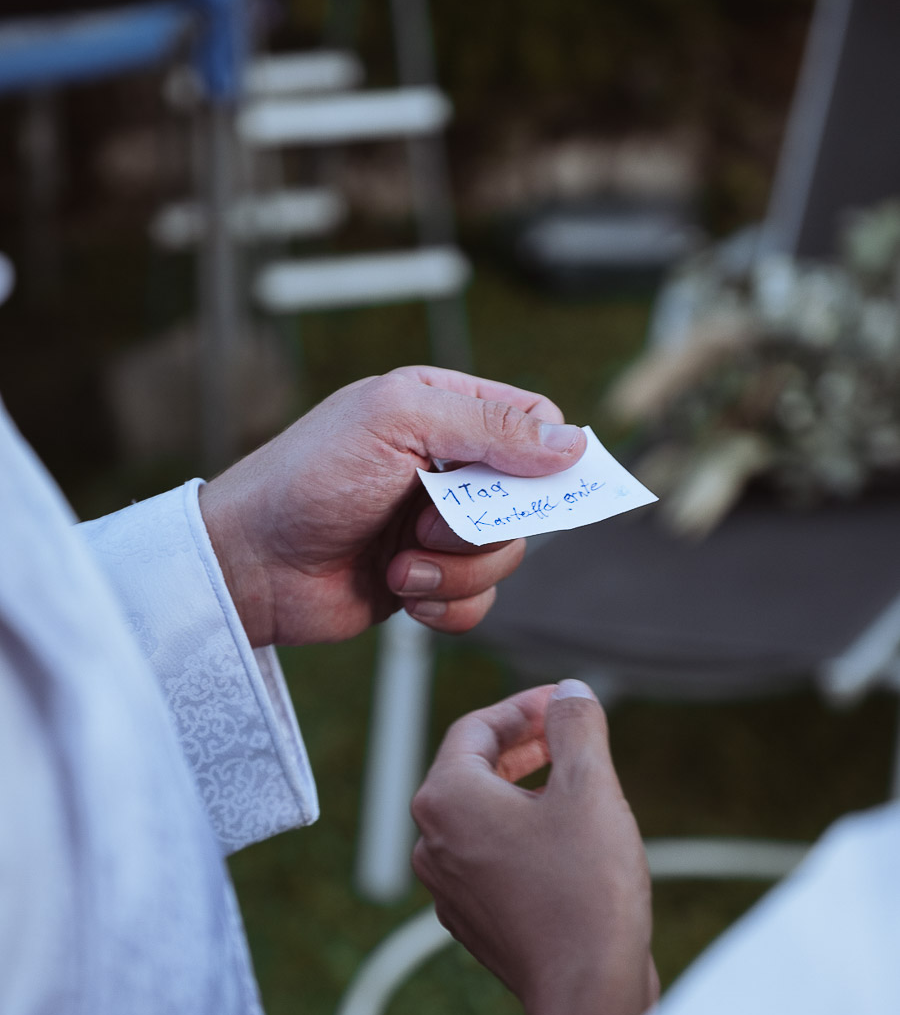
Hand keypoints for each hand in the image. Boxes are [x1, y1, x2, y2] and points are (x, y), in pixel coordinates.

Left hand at [198, 365, 584, 646]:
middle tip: (424, 524)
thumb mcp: (397, 422)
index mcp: (441, 408)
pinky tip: (398, 593)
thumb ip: (488, 424)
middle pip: (528, 500)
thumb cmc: (307, 481)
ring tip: (398, 566)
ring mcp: (437, 528)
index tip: (521, 483)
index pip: (535, 420)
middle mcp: (446, 466)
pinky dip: (445, 607)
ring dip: (454, 571)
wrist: (250, 565)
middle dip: (481, 525)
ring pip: (505, 558)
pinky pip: (479, 603)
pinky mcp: (426, 582)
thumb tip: (573, 441)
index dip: (544, 455)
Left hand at [411, 680, 657, 1014]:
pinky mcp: (472, 919)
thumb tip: (571, 691)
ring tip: (575, 781)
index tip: (564, 701)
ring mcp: (447, 885)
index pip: (474, 728)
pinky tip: (568, 840)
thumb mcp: (589, 787)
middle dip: (522, 744)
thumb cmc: (585, 886)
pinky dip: (521, 834)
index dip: (523, 706)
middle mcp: (431, 841)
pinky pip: (489, 857)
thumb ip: (575, 726)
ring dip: (523, 788)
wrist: (586, 992)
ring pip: (481, 815)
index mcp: (445, 799)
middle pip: (471, 769)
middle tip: (569, 730)